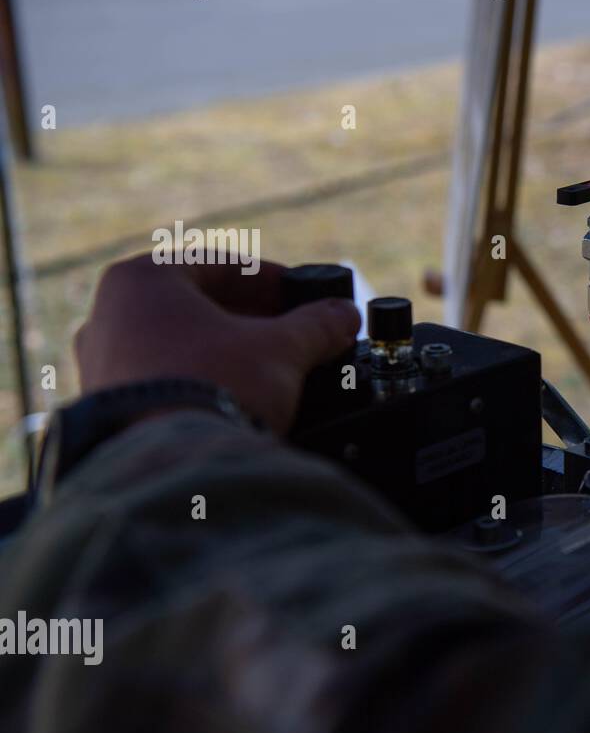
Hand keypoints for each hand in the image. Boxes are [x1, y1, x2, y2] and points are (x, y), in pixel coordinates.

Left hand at [75, 254, 359, 433]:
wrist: (170, 466)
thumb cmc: (217, 387)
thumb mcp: (282, 349)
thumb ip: (316, 325)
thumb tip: (344, 316)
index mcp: (142, 280)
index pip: (220, 266)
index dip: (271, 280)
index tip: (302, 296)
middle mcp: (108, 315)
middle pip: (196, 304)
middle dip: (250, 318)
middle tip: (292, 333)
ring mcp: (101, 364)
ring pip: (177, 343)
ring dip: (225, 351)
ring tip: (269, 370)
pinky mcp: (104, 409)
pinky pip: (162, 380)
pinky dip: (199, 380)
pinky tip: (234, 399)